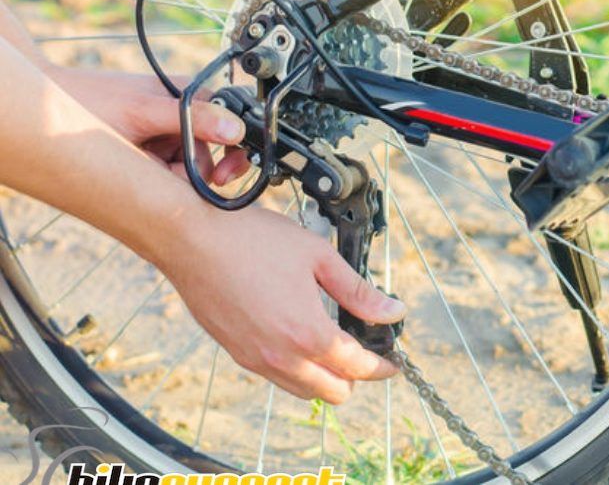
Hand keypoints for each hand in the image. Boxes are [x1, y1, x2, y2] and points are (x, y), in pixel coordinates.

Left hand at [50, 67, 249, 184]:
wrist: (43, 111)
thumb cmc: (87, 102)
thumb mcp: (143, 113)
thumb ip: (192, 121)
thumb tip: (235, 129)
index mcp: (188, 94)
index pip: (229, 125)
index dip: (231, 153)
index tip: (221, 178)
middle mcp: (182, 110)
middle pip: (211, 150)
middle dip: (199, 170)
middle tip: (193, 185)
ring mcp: (166, 130)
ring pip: (190, 164)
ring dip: (174, 175)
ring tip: (148, 169)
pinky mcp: (152, 146)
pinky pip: (171, 167)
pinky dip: (161, 175)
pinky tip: (144, 171)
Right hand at [156, 204, 404, 402]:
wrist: (192, 239)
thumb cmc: (253, 240)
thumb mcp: (318, 256)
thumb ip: (358, 291)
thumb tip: (393, 311)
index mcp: (308, 333)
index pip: (357, 367)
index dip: (382, 366)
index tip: (392, 360)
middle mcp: (281, 357)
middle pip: (334, 392)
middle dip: (356, 376)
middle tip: (364, 349)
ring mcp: (255, 360)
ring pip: (304, 390)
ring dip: (325, 376)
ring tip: (333, 342)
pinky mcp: (237, 354)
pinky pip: (277, 377)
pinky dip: (297, 368)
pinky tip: (299, 336)